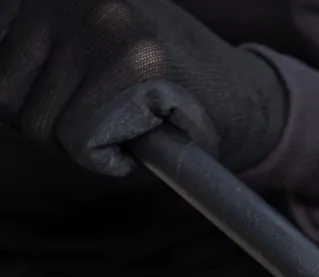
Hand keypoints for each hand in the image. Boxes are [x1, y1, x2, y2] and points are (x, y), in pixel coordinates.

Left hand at [0, 0, 286, 175]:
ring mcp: (109, 28)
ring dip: (79, 142)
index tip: (75, 97)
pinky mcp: (138, 67)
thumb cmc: (162, 87)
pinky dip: (106, 158)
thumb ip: (40, 53)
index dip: (29, 98)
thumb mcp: (92, 47)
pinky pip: (82, 141)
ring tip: (127, 119)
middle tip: (107, 115)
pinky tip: (144, 134)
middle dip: (51, 123)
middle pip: (7, 97)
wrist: (246, 99)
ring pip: (40, 124)